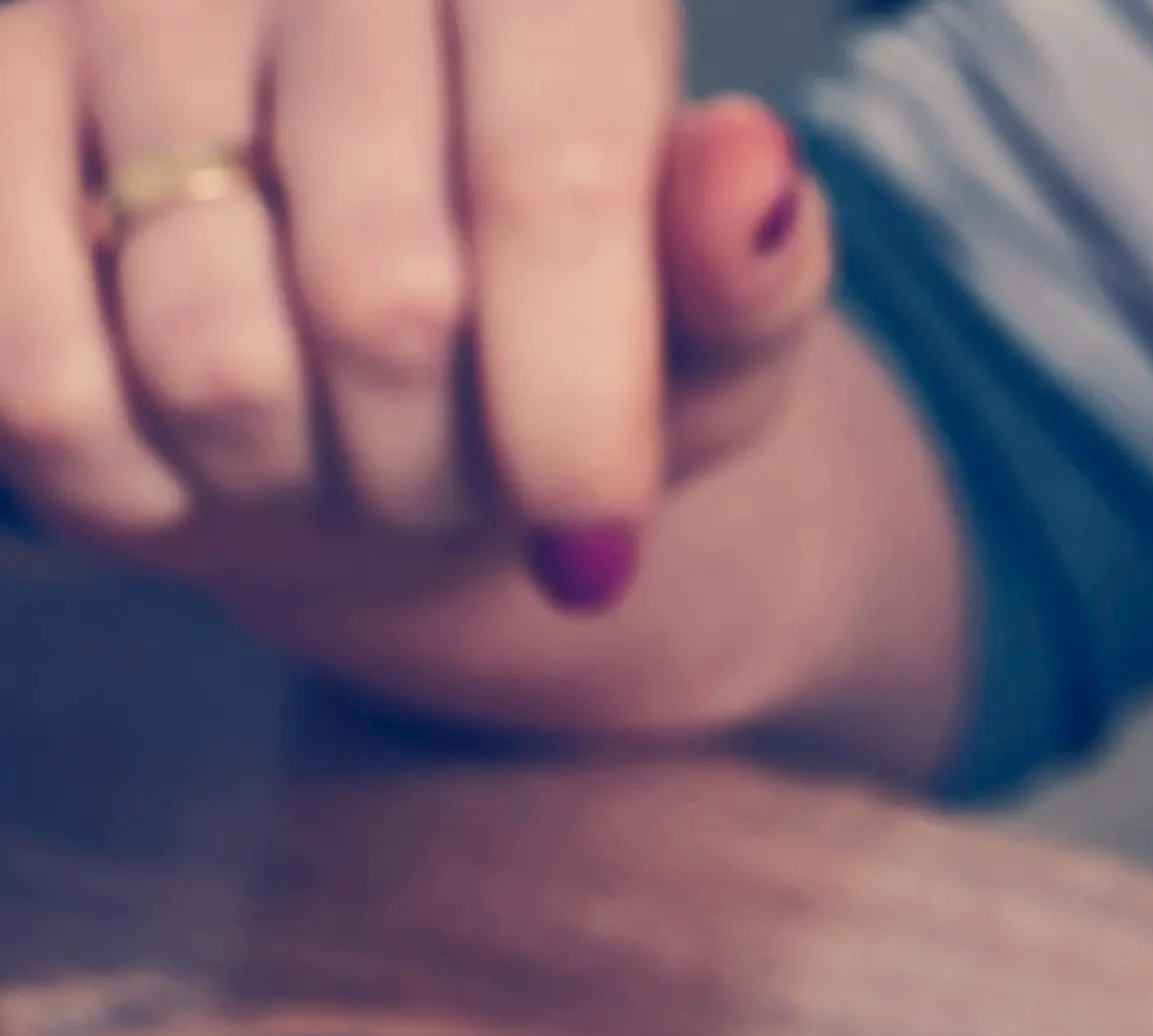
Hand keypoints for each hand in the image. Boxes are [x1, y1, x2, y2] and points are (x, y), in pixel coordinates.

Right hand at [0, 0, 827, 625]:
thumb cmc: (564, 328)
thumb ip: (747, 272)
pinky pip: (40, 378)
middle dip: (440, 466)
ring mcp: (118, 0)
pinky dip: (134, 478)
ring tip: (333, 442)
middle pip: (384, 298)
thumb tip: (751, 171)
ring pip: (211, 358)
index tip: (591, 534)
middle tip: (456, 476)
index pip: (550, 185)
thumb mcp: (705, 328)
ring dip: (293, 478)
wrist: (364, 344)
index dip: (571, 400)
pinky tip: (193, 449)